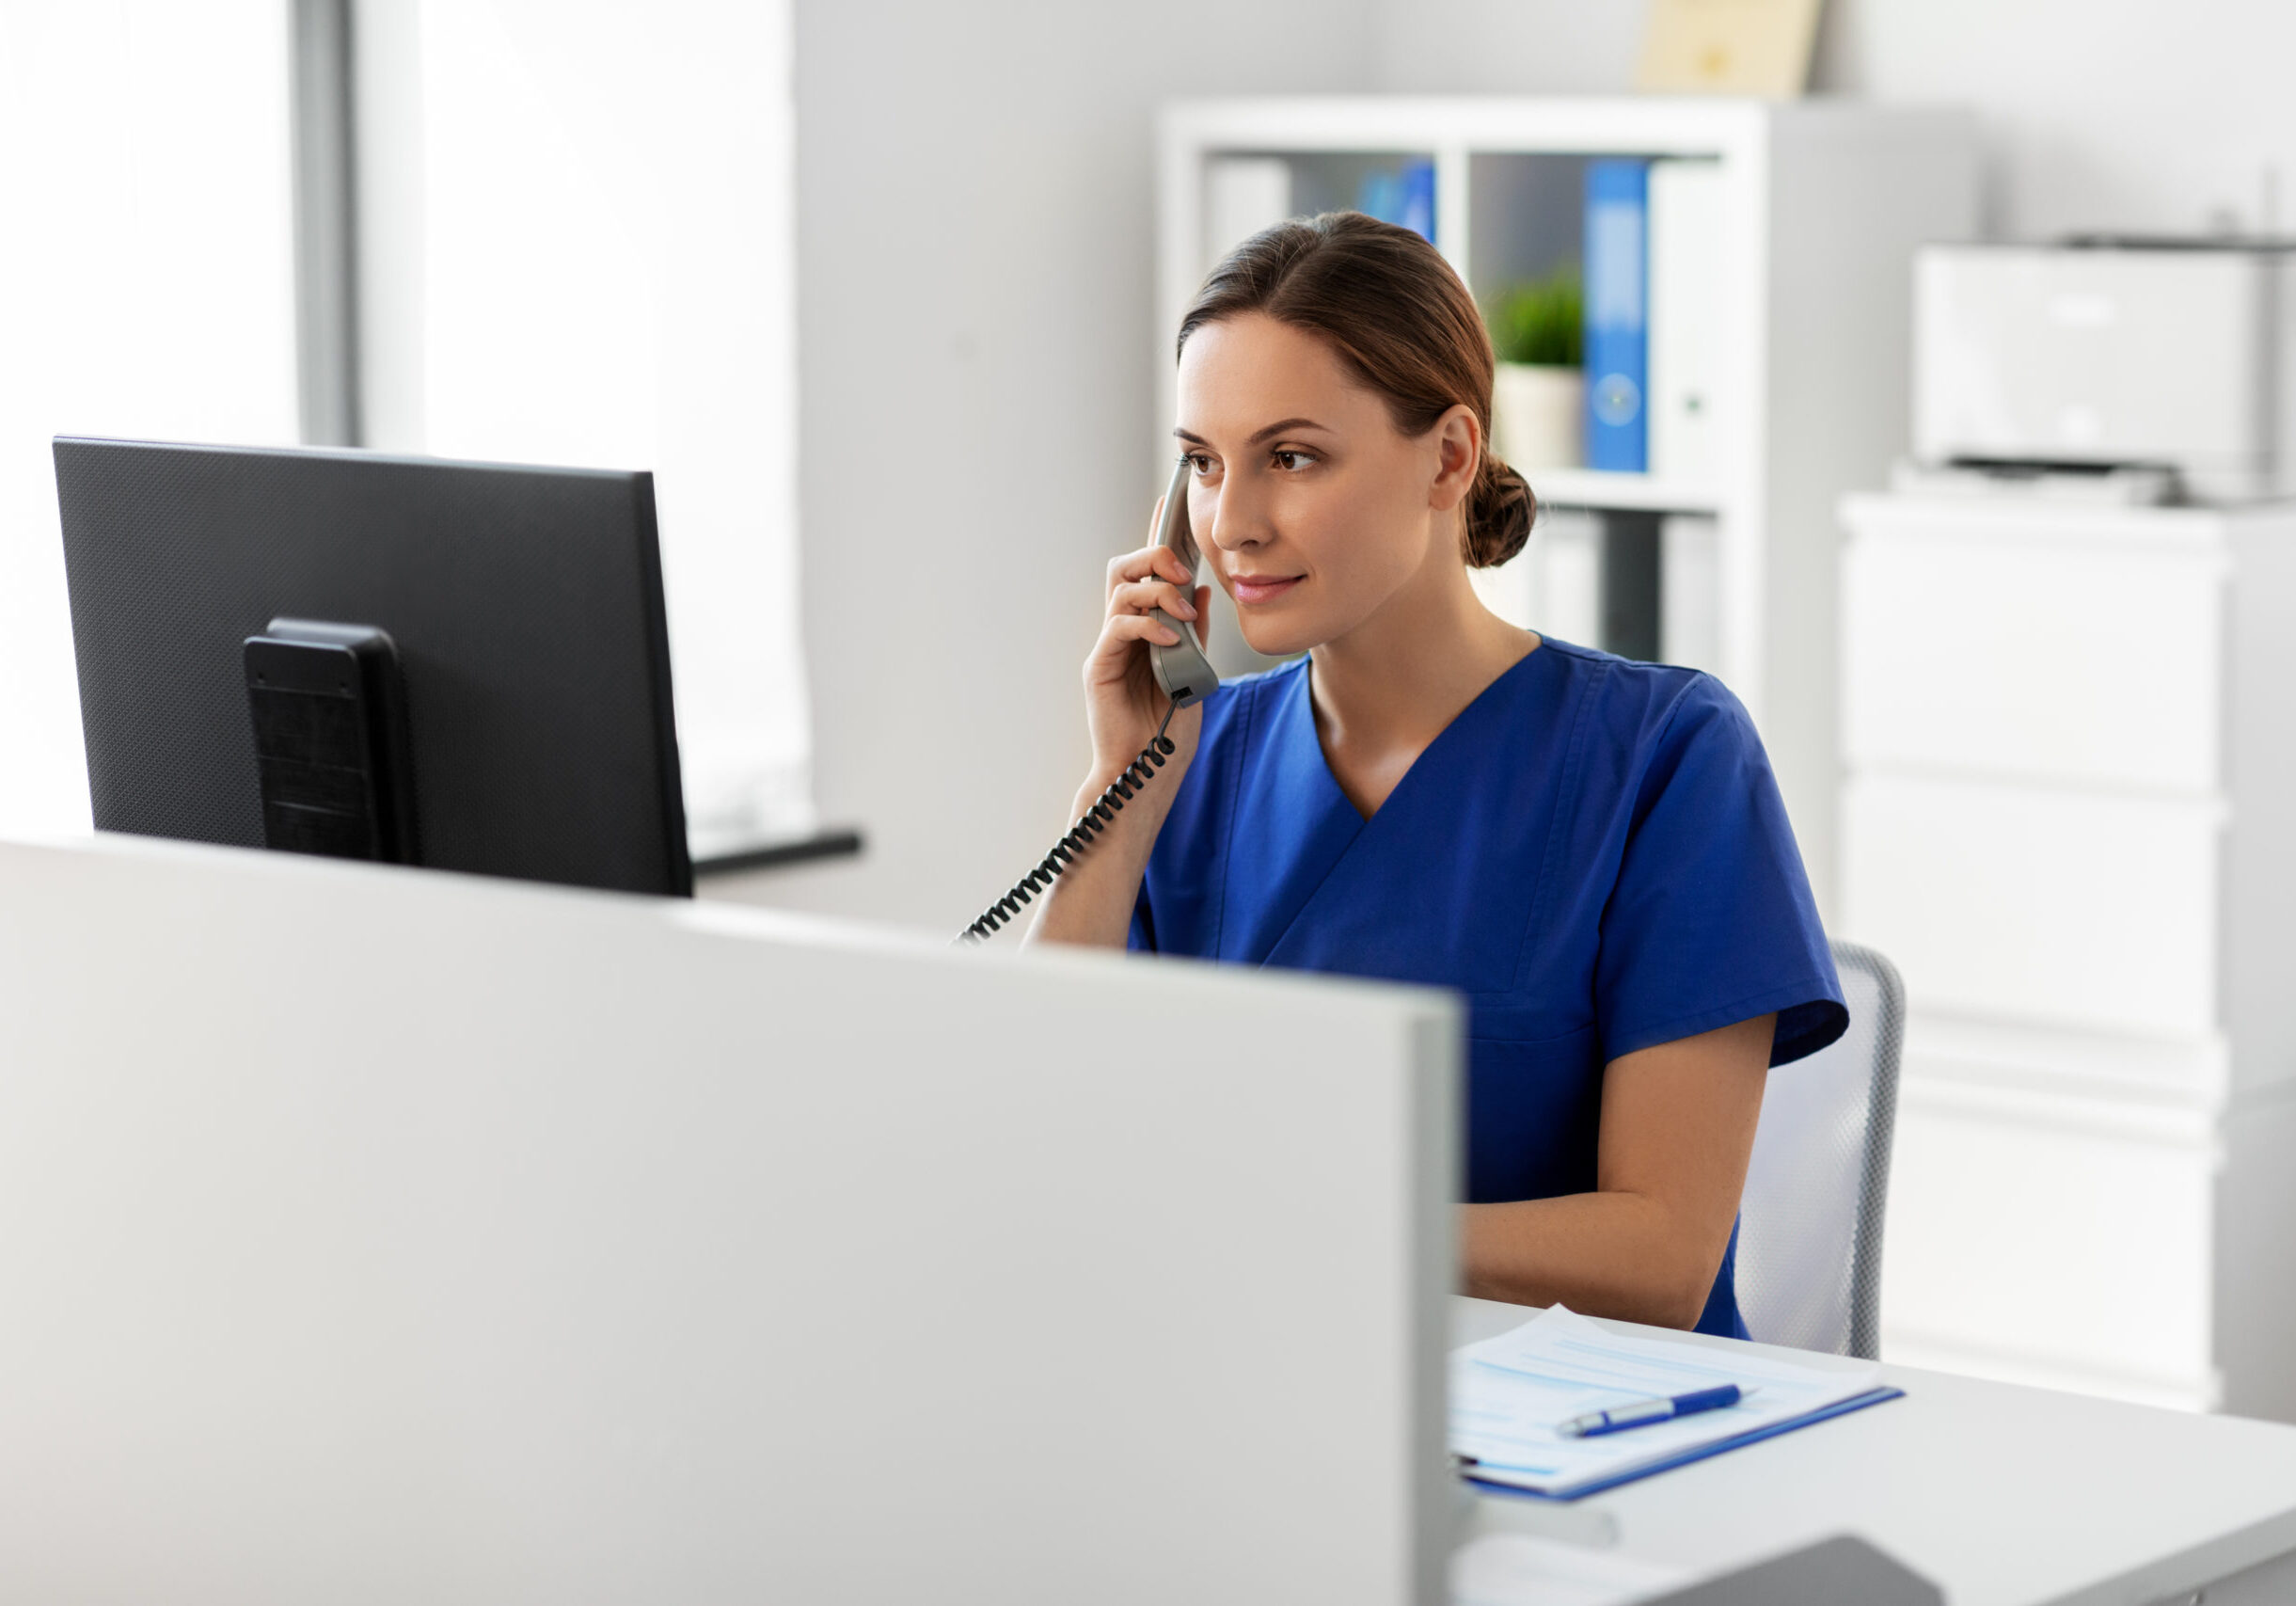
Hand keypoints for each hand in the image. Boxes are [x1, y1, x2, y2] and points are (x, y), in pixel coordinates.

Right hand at [1085, 493, 1212, 787]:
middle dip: (1154, 556)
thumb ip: (1194, 632)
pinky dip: (1146, 626)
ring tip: (1180, 613)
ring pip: (1120, 591)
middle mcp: (1122, 631)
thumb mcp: (1195, 672)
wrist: (1146, 773)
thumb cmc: (1168, 728)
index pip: (1148, 571)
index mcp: (1145, 628)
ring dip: (1155, 591)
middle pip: (1124, 568)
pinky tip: (1170, 639)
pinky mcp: (1100, 667)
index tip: (1170, 502)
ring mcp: (1108, 647)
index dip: (1157, 535)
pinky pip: (1118, 628)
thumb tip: (1201, 590)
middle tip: (1181, 568)